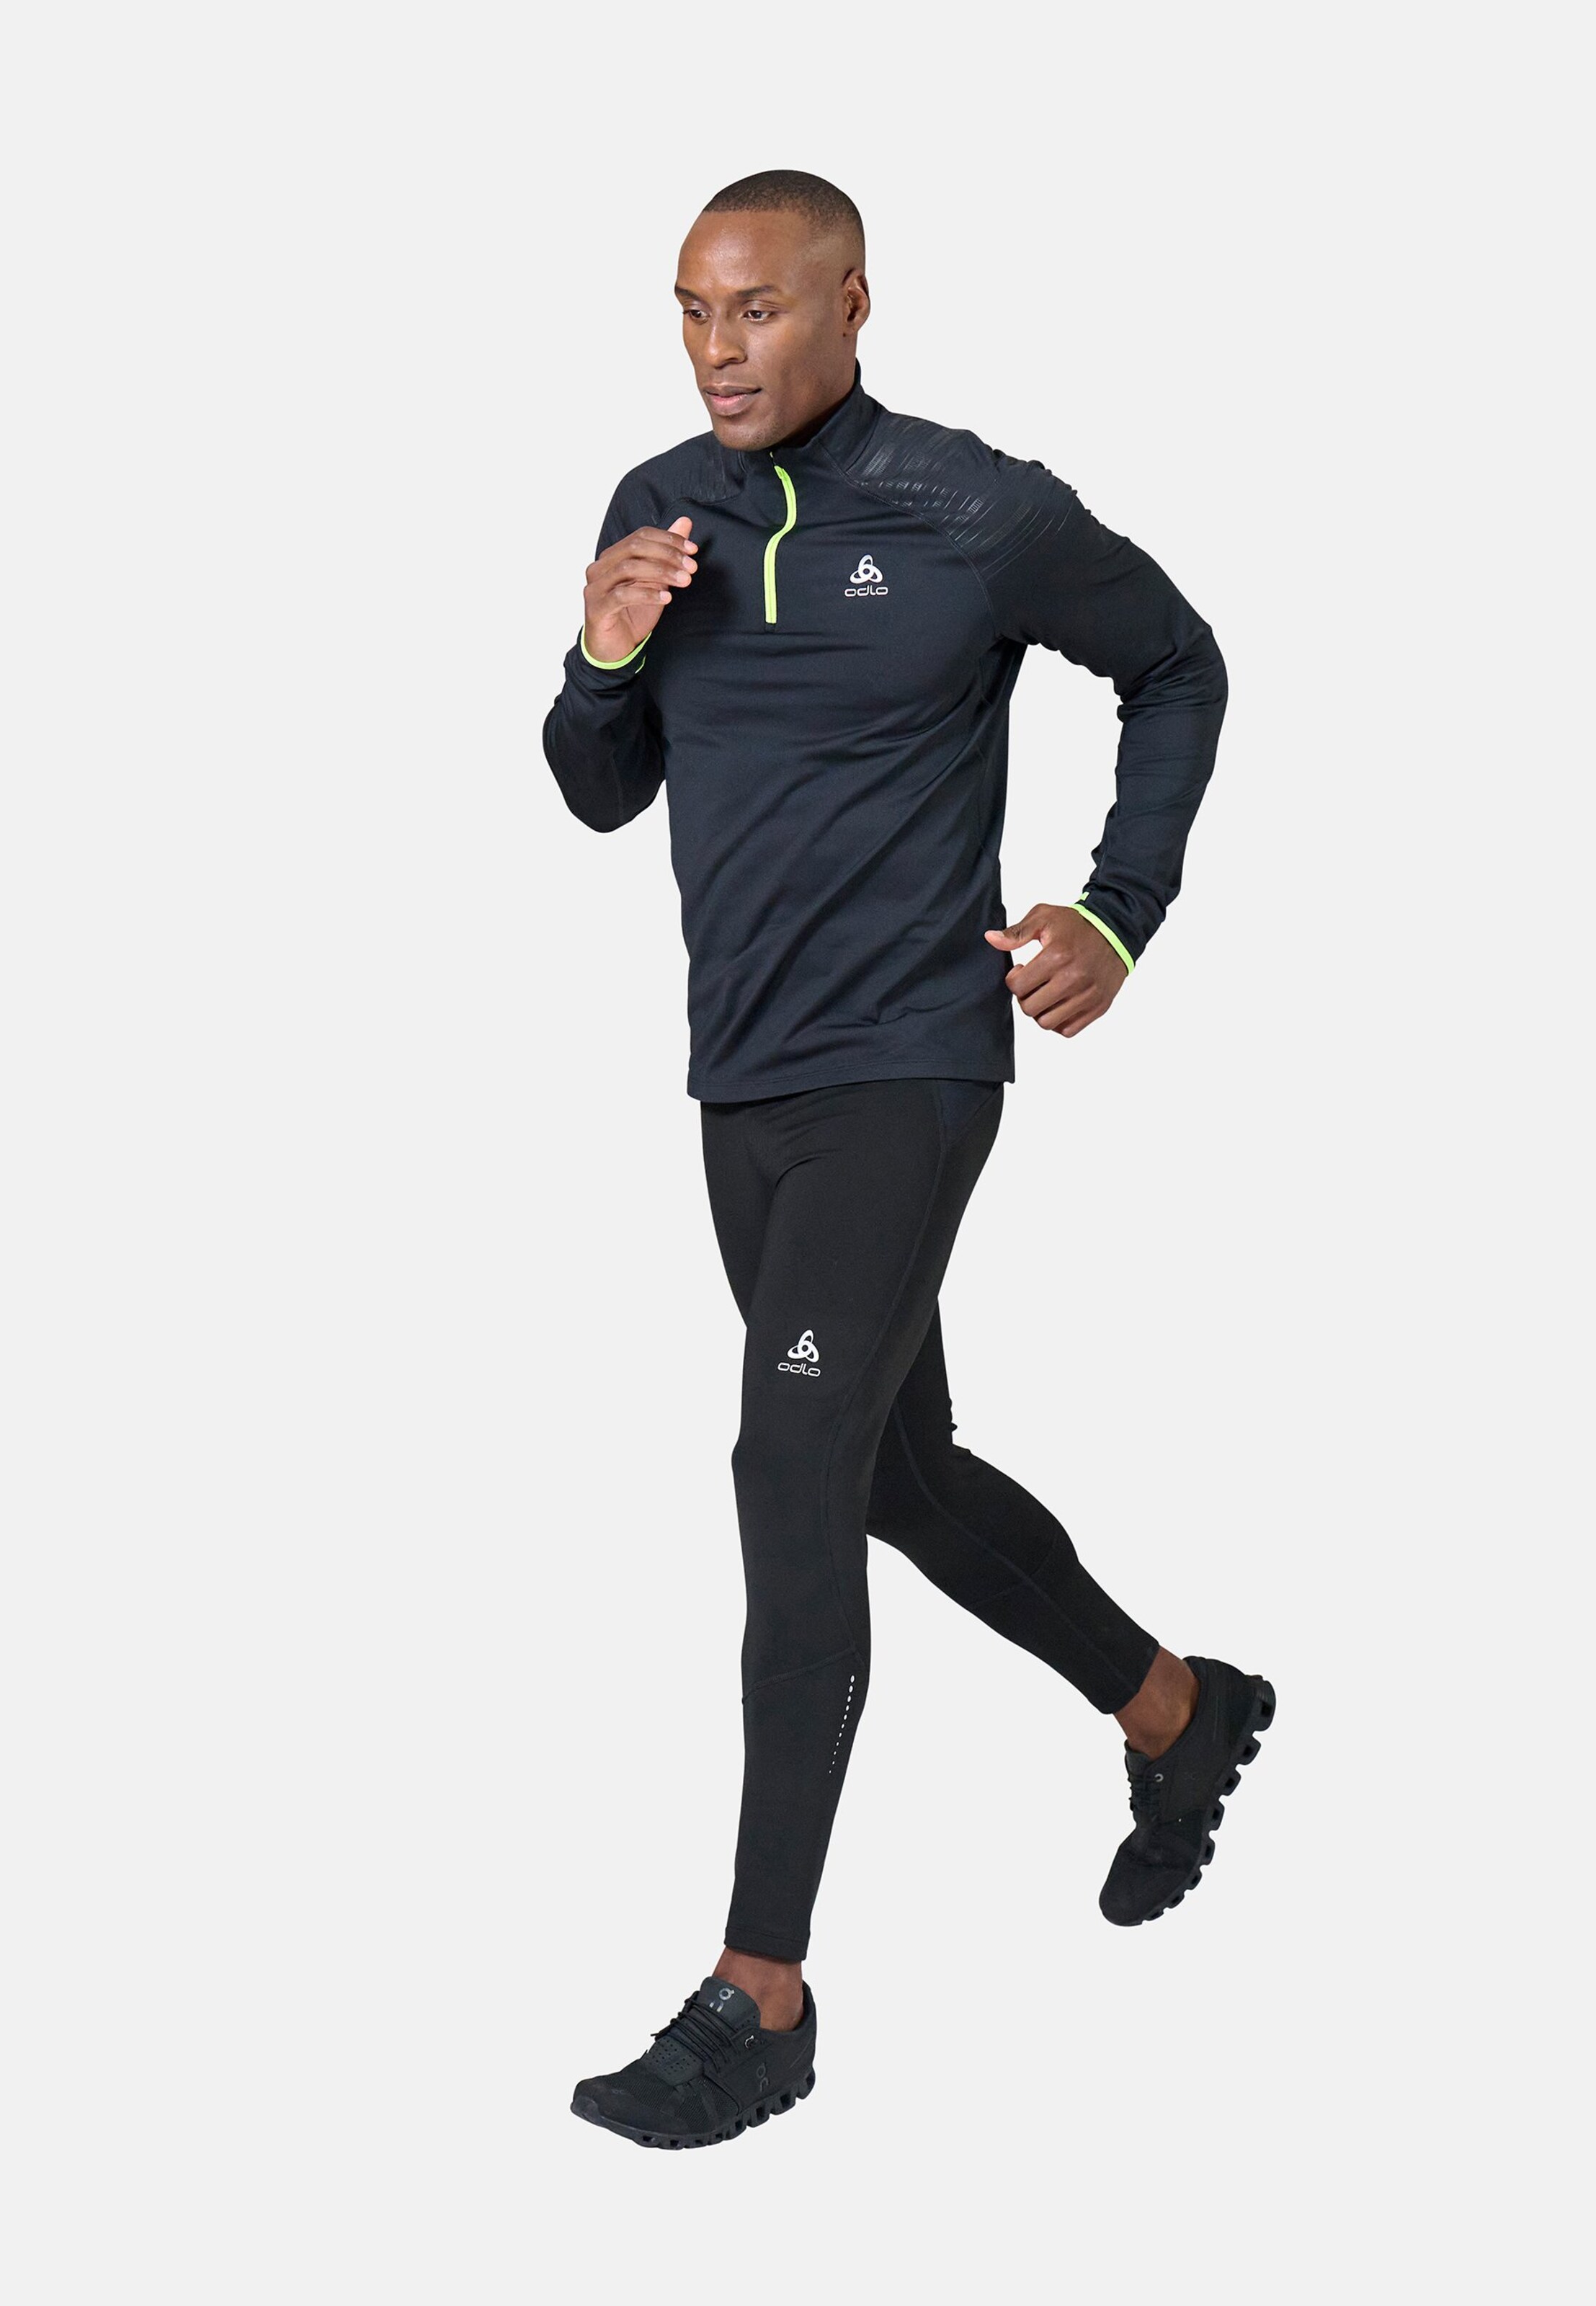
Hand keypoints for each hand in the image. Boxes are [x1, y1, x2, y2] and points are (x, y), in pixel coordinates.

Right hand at [582, 515, 696, 663]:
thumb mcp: (655, 581)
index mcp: (612, 557)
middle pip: (635, 548)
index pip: (640, 536)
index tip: (692, 550)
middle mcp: (600, 568)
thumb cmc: (632, 614)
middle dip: (667, 554)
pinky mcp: (597, 608)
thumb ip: (667, 552)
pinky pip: (622, 595)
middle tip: (691, 567)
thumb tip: (685, 522)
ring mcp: (595, 588)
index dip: (668, 539)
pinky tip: (665, 598)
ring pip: (629, 568)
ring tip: (684, 581)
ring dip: (661, 572)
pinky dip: (647, 594)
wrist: (613, 649)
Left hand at [985, 903, 1127, 1037]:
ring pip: (1046, 1023)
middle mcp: (1073, 979)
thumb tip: (991, 939)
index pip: (1017, 986)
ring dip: (1040, 1011)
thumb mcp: (1045, 917)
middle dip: (1024, 997)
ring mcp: (1087, 996)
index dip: (1014, 979)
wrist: (1116, 932)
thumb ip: (1017, 932)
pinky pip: (1067, 1030)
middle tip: (1032, 984)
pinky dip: (1059, 1021)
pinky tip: (1059, 1004)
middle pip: (1029, 1008)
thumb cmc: (1078, 925)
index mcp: (1057, 956)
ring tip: (1045, 995)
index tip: (1022, 970)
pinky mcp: (1098, 1007)